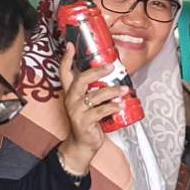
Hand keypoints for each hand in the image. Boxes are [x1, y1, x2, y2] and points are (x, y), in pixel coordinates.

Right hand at [54, 44, 129, 172]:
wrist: (82, 144)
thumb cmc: (88, 120)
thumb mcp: (88, 103)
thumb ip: (94, 89)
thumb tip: (112, 75)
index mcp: (70, 93)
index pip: (64, 73)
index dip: (66, 59)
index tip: (70, 45)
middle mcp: (70, 100)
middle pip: (80, 80)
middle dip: (96, 71)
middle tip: (111, 67)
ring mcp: (76, 111)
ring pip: (95, 96)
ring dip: (112, 91)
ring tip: (125, 89)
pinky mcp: (84, 122)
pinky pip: (100, 111)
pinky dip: (112, 107)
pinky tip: (120, 105)